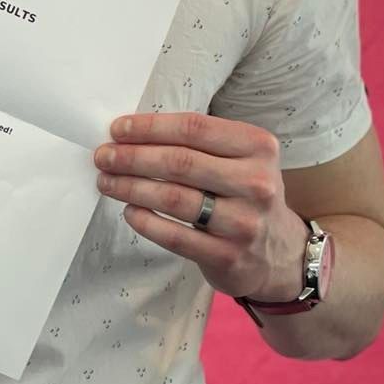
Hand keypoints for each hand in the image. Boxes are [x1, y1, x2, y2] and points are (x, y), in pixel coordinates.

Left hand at [93, 111, 308, 301]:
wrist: (280, 254)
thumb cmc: (246, 194)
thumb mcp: (240, 159)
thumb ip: (199, 144)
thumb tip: (133, 134)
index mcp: (258, 146)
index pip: (194, 128)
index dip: (150, 127)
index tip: (118, 130)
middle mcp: (256, 182)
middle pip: (179, 162)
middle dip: (132, 157)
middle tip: (103, 156)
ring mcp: (244, 222)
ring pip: (173, 198)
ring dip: (131, 187)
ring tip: (107, 181)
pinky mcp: (229, 256)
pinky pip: (175, 236)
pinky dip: (145, 222)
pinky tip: (129, 211)